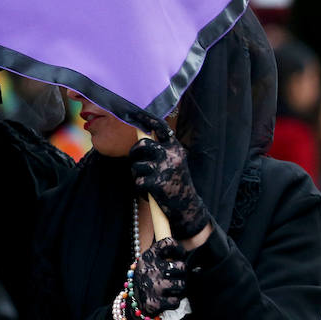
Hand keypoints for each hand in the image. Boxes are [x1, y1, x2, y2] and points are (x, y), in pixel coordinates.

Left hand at [127, 111, 208, 240]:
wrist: (187, 207)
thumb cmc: (176, 183)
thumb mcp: (175, 162)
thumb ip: (161, 150)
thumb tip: (141, 138)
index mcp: (176, 148)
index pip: (160, 128)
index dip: (146, 119)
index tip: (133, 112)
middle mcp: (172, 155)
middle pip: (143, 144)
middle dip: (135, 152)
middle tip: (138, 160)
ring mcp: (164, 169)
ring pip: (137, 164)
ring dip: (138, 174)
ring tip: (149, 182)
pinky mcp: (156, 183)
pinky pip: (137, 181)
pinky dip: (140, 189)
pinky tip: (151, 193)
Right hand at [131, 237, 187, 318]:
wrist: (131, 304)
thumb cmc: (147, 280)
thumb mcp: (149, 262)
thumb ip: (165, 255)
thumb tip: (186, 254)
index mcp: (147, 258)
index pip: (168, 243)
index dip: (178, 249)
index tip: (180, 255)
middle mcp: (149, 271)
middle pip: (182, 267)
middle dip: (182, 275)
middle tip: (174, 278)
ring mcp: (152, 287)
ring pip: (182, 285)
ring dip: (179, 289)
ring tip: (170, 289)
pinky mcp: (154, 303)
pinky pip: (176, 301)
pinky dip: (173, 302)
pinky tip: (165, 300)